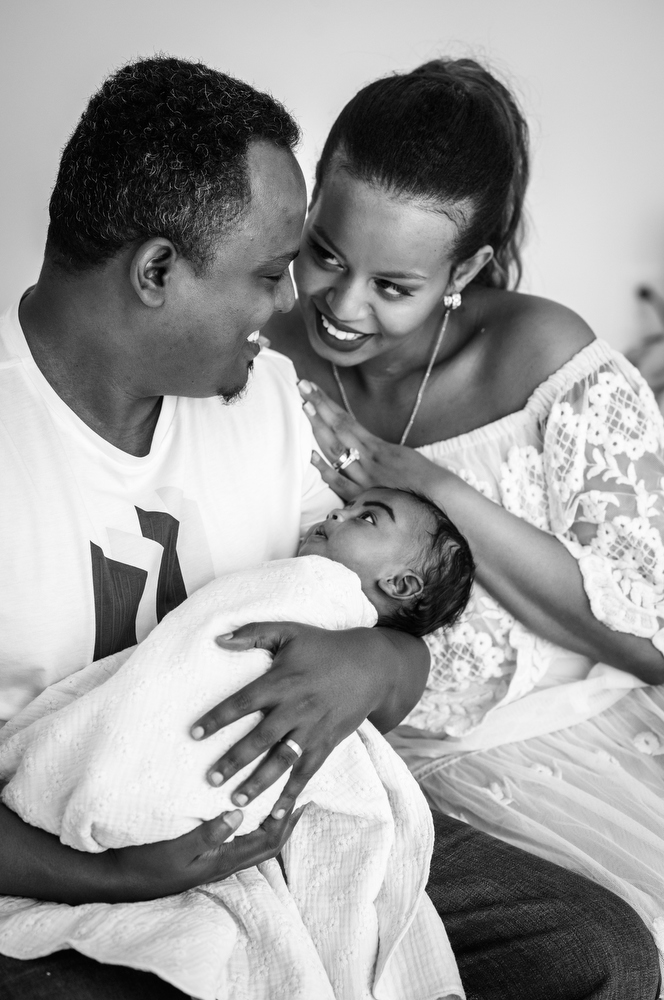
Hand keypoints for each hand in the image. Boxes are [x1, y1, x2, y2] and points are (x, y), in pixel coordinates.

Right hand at [108, 806, 303, 901]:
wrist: (115, 879)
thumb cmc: (145, 864)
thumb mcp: (175, 850)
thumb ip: (207, 834)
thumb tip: (238, 815)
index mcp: (222, 861)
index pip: (267, 842)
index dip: (286, 820)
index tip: (300, 795)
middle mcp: (222, 860)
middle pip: (267, 840)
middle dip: (285, 816)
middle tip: (299, 788)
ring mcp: (212, 856)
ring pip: (252, 836)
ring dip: (268, 815)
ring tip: (278, 789)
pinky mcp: (200, 849)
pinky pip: (234, 833)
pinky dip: (247, 816)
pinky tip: (243, 798)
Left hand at [190, 622, 401, 820]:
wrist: (371, 665)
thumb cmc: (324, 646)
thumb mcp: (290, 631)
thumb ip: (253, 633)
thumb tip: (217, 639)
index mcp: (282, 681)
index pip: (244, 702)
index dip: (218, 717)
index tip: (194, 733)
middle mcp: (296, 708)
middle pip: (260, 738)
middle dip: (234, 760)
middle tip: (211, 779)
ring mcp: (313, 728)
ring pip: (283, 760)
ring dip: (259, 782)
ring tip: (236, 800)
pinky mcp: (327, 743)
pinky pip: (308, 772)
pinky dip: (292, 794)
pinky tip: (276, 814)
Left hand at [298, 380, 437, 498]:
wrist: (436, 498)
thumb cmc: (421, 477)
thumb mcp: (399, 455)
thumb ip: (376, 449)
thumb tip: (357, 441)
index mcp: (378, 447)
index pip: (347, 420)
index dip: (327, 404)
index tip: (312, 388)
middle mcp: (368, 459)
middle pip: (338, 429)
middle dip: (318, 407)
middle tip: (302, 386)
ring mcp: (364, 478)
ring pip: (337, 451)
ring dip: (318, 429)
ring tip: (304, 407)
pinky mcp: (363, 496)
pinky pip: (341, 483)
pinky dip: (325, 470)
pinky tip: (311, 455)